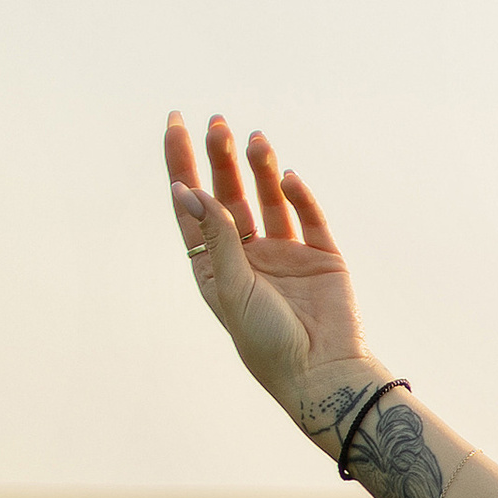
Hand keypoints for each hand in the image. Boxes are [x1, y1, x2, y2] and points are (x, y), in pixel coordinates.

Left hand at [164, 113, 379, 445]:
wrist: (322, 373)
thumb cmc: (268, 342)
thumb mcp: (233, 288)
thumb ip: (217, 237)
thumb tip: (188, 189)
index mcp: (216, 266)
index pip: (193, 206)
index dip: (182, 166)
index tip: (175, 125)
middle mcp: (248, 255)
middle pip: (228, 194)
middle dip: (220, 159)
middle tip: (216, 124)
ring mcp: (286, 253)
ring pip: (267, 197)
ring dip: (258, 167)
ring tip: (253, 138)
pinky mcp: (321, 255)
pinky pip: (306, 215)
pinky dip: (297, 194)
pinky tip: (287, 177)